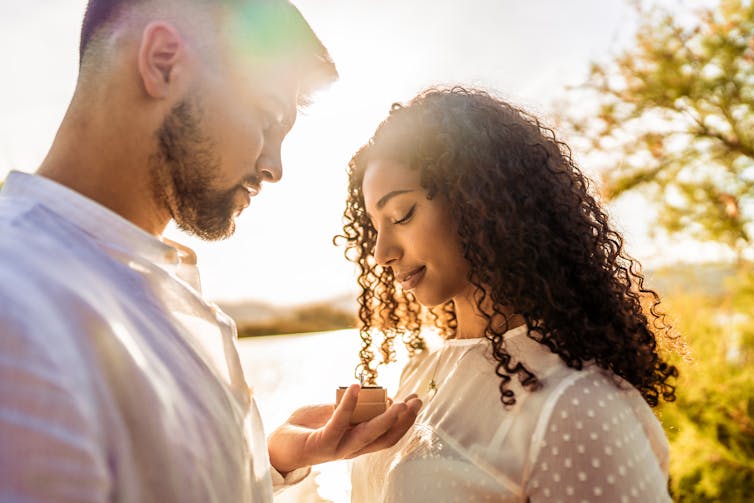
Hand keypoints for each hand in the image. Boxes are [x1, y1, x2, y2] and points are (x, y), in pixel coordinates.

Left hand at [267, 384, 421, 474]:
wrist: (277, 445)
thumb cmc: (306, 427)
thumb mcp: (333, 413)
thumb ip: (351, 407)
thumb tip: (369, 392)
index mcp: (358, 442)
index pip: (389, 435)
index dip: (405, 420)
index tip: (416, 400)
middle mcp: (352, 449)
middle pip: (385, 437)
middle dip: (404, 419)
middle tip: (417, 401)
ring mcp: (338, 448)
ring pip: (368, 434)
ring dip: (385, 418)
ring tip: (398, 402)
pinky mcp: (322, 442)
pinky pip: (339, 422)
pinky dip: (349, 403)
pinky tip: (356, 386)